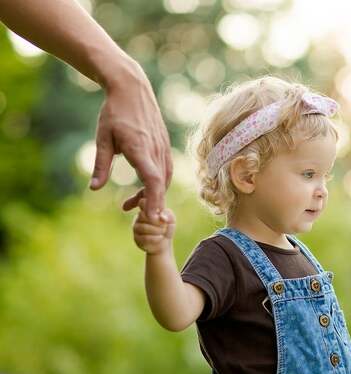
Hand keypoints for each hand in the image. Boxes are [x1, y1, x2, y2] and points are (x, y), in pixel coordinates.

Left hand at [90, 62, 171, 222]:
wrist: (132, 89)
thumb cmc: (114, 112)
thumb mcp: (103, 138)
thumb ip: (100, 165)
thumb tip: (94, 188)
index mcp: (140, 148)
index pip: (152, 180)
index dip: (153, 200)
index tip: (151, 216)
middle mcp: (155, 150)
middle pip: (161, 185)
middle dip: (151, 203)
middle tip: (132, 212)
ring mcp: (163, 148)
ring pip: (165, 179)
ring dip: (154, 194)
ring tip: (135, 201)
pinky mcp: (164, 146)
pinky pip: (165, 170)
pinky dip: (158, 183)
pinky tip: (145, 186)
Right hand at [133, 198, 174, 254]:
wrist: (164, 243)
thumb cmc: (167, 228)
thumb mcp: (171, 219)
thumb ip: (167, 214)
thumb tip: (161, 217)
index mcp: (146, 209)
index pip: (142, 203)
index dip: (148, 206)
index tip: (157, 212)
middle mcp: (139, 217)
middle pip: (142, 215)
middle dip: (157, 221)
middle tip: (164, 225)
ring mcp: (136, 228)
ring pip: (143, 227)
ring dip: (157, 230)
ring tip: (163, 232)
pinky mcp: (136, 238)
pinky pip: (144, 238)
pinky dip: (155, 238)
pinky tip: (161, 238)